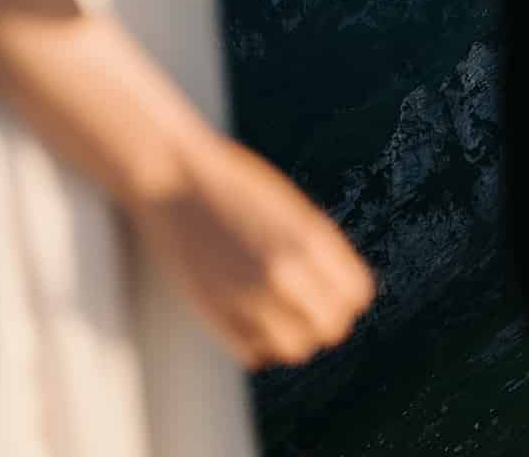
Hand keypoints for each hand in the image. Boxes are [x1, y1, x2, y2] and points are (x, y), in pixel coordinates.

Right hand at [132, 131, 375, 369]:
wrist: (172, 176)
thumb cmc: (231, 184)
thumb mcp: (287, 207)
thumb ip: (316, 249)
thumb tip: (341, 294)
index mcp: (310, 235)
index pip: (356, 294)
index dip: (344, 295)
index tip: (328, 288)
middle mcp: (286, 268)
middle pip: (331, 326)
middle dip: (321, 319)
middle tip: (302, 305)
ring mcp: (250, 294)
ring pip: (295, 348)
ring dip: (290, 335)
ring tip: (273, 312)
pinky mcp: (215, 313)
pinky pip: (254, 354)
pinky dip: (256, 344)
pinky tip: (247, 317)